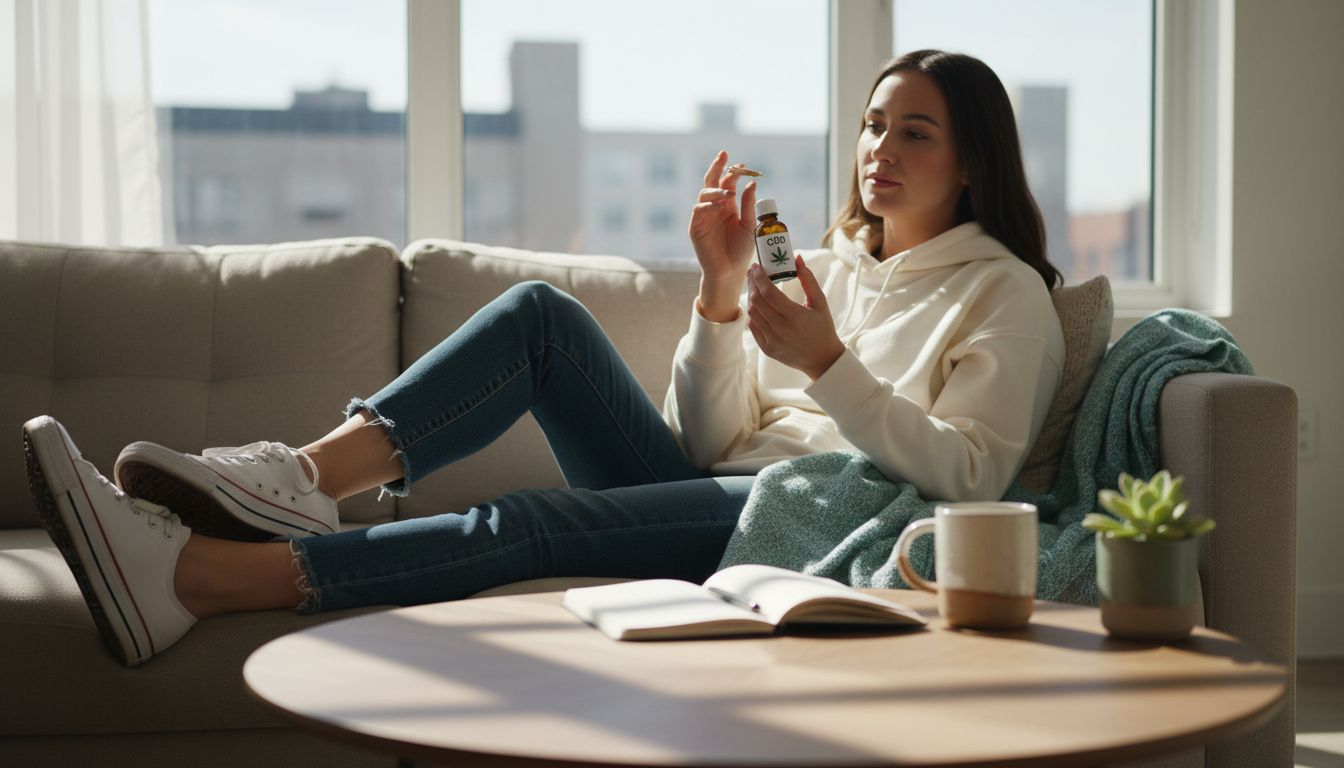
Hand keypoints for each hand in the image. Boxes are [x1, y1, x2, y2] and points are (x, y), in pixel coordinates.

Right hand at [688, 150, 756, 283]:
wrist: (730, 271)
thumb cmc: (741, 250)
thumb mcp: (749, 225)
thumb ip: (748, 205)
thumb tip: (752, 183)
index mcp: (727, 205)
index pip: (727, 182)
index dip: (733, 172)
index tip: (743, 165)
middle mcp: (714, 207)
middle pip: (712, 181)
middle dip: (717, 167)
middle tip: (724, 155)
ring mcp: (703, 216)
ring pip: (704, 194)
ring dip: (716, 190)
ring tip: (728, 193)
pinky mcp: (695, 227)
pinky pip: (698, 210)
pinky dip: (708, 206)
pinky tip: (720, 206)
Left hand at [746, 254, 846, 380]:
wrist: (822, 360)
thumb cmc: (823, 328)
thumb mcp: (820, 302)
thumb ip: (808, 279)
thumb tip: (797, 258)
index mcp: (795, 316)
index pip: (768, 292)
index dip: (759, 277)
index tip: (757, 266)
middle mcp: (781, 329)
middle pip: (756, 301)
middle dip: (752, 283)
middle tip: (753, 273)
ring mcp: (772, 340)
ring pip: (752, 313)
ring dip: (751, 297)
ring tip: (755, 286)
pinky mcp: (767, 349)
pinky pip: (753, 327)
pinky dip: (753, 313)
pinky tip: (758, 305)